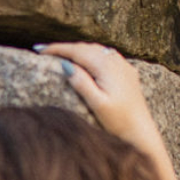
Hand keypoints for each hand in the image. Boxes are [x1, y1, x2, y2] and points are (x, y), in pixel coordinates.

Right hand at [36, 41, 160, 149]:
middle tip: (45, 50)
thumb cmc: (118, 121)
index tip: (39, 49)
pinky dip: (92, 54)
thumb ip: (82, 83)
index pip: (76, 52)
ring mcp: (123, 66)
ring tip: (62, 53)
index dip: (57, 49)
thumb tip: (66, 65)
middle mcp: (116, 62)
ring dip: (79, 49)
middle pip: (86, 48)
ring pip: (97, 50)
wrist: (141, 131)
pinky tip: (88, 59)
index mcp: (106, 67)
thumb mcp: (97, 104)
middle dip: (65, 47)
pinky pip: (107, 56)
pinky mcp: (127, 73)